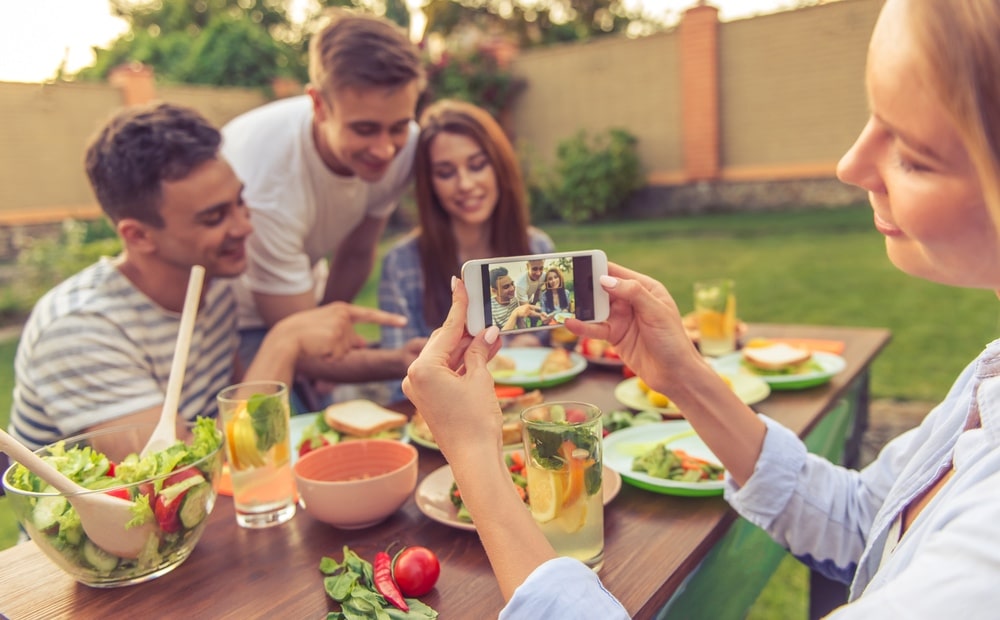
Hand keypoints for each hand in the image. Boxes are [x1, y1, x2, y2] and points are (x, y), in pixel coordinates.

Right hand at [279, 301, 406, 361]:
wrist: (286, 338)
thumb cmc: (304, 335)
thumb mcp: (327, 329)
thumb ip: (346, 334)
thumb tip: (363, 343)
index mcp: (341, 309)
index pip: (369, 315)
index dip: (387, 319)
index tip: (404, 321)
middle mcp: (344, 316)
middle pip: (353, 342)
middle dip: (338, 349)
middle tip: (319, 343)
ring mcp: (341, 327)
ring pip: (346, 350)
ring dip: (332, 353)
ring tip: (316, 345)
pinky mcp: (336, 338)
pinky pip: (338, 356)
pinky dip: (329, 357)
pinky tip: (317, 349)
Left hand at [403, 279, 503, 461]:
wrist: (473, 459)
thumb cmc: (475, 421)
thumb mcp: (480, 379)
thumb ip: (480, 351)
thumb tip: (487, 331)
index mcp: (422, 367)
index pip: (445, 329)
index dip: (457, 305)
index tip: (459, 282)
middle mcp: (415, 375)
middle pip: (443, 341)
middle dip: (467, 329)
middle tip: (486, 313)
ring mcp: (420, 388)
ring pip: (446, 357)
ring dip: (468, 347)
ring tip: (493, 333)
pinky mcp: (429, 398)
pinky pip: (447, 372)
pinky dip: (464, 363)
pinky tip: (486, 350)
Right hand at [566, 263, 699, 389]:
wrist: (675, 374)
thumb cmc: (672, 340)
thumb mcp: (655, 312)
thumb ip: (632, 293)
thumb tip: (605, 280)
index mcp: (645, 289)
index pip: (617, 273)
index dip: (598, 268)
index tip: (579, 264)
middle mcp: (631, 301)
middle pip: (602, 290)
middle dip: (584, 288)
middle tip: (563, 286)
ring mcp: (622, 319)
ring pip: (596, 309)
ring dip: (581, 308)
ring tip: (562, 306)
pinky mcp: (615, 336)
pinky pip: (595, 328)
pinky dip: (583, 326)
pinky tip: (571, 324)